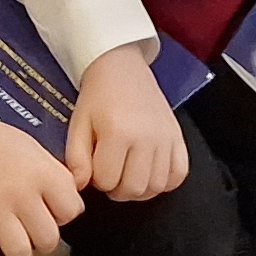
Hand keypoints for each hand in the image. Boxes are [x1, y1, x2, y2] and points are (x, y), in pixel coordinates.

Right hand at [0, 89, 83, 255]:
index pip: (71, 211)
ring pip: (20, 253)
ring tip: (17, 249)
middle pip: (48, 239)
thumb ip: (53, 173)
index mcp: (42, 172)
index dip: (64, 214)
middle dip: (44, 241)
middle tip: (34, 233)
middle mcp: (22, 194)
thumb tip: (70, 198)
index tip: (54, 211)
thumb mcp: (32, 147)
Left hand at [64, 47, 189, 200]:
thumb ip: (76, 159)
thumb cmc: (98, 95)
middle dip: (117, 188)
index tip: (95, 165)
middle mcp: (146, 137)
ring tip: (129, 173)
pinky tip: (150, 171)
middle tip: (111, 172)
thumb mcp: (78, 124)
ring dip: (140, 188)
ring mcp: (165, 137)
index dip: (97, 180)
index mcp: (118, 132)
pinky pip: (179, 174)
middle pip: (134, 188)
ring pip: (156, 186)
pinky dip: (165, 180)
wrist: (122, 66)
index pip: (107, 182)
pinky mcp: (178, 136)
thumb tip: (80, 186)